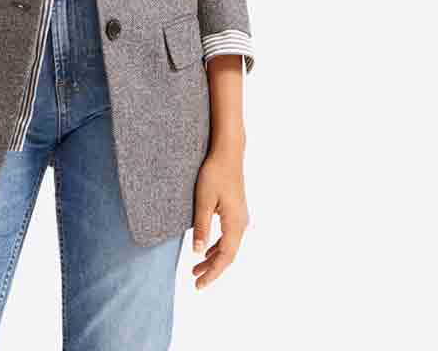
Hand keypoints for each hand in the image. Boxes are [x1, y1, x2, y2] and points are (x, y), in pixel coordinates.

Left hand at [190, 148, 248, 288]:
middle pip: (228, 255)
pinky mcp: (236, 212)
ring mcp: (241, 218)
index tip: (198, 285)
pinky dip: (218, 247)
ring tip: (197, 269)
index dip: (212, 273)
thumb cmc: (214, 173)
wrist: (228, 153)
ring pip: (229, 247)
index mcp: (235, 223)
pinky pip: (229, 237)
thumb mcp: (203, 200)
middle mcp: (242, 224)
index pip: (224, 257)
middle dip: (212, 270)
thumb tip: (198, 253)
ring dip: (214, 259)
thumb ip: (201, 227)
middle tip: (195, 281)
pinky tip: (207, 250)